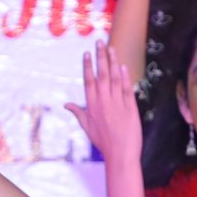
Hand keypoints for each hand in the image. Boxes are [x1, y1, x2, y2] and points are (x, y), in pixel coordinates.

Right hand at [64, 42, 142, 168]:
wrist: (121, 154)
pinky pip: (126, 88)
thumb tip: (65, 105)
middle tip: (99, 42)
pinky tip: (122, 66)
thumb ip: (77, 113)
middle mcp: (103, 102)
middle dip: (100, 57)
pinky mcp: (130, 107)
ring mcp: (117, 103)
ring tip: (111, 48)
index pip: (89, 81)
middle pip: (101, 75)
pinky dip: (125, 77)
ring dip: (112, 62)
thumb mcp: (87, 127)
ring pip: (114, 78)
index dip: (88, 66)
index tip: (87, 53)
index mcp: (92, 106)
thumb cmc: (103, 142)